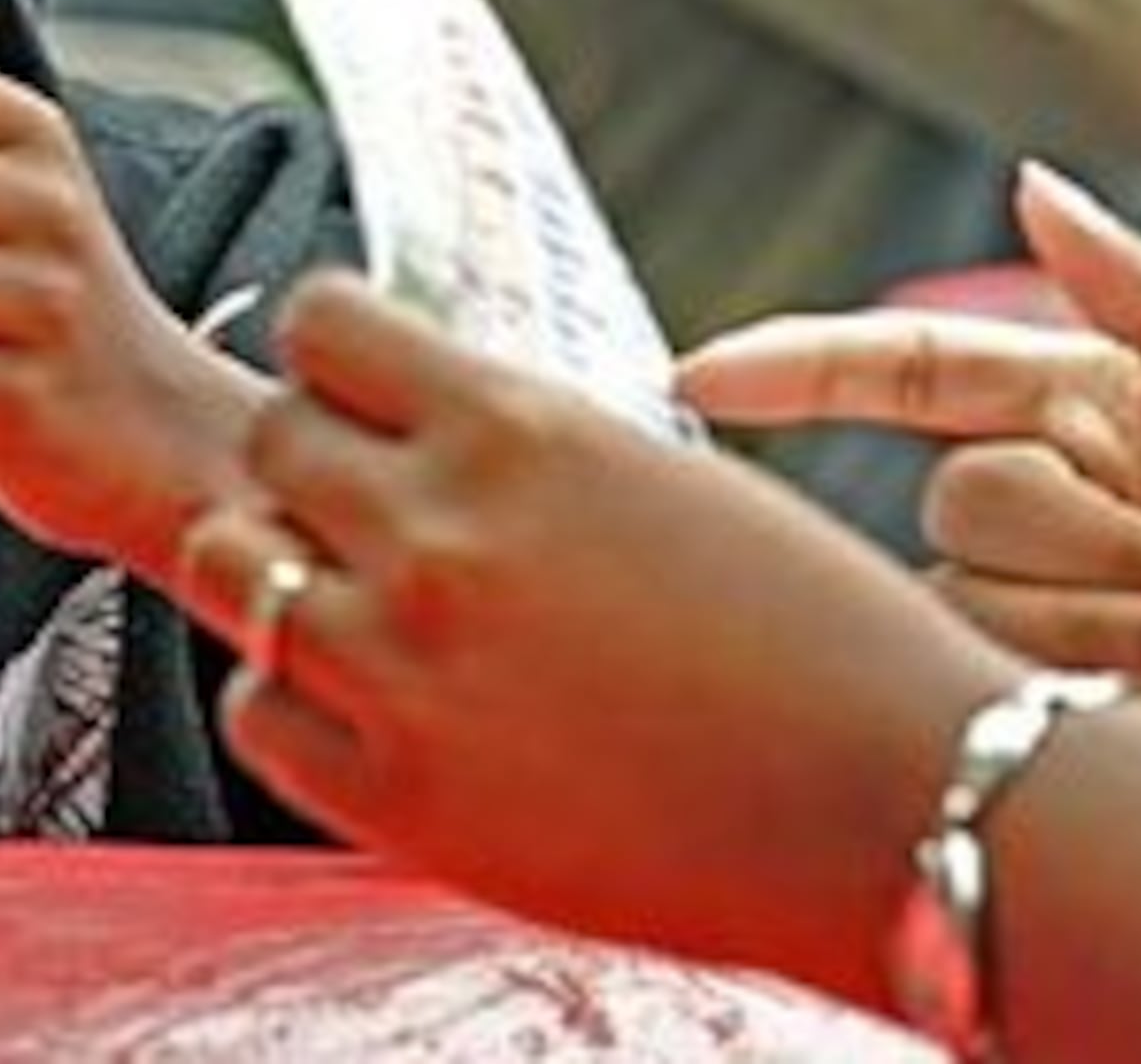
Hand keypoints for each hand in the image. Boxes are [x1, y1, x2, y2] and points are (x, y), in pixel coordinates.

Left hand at [178, 274, 1011, 1001]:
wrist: (908, 815)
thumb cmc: (824, 645)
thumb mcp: (664, 482)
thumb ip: (521, 449)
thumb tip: (417, 419)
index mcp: (518, 430)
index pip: (321, 325)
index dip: (336, 360)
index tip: (364, 396)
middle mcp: (439, 533)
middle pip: (267, 438)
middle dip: (311, 467)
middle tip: (370, 517)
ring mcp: (403, 667)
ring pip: (232, 564)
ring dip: (279, 571)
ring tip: (355, 605)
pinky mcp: (395, 796)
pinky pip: (258, 709)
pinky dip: (294, 702)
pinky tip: (371, 708)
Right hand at [682, 166, 1140, 760]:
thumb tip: (1027, 186)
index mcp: (1136, 409)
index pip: (928, 371)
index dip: (811, 365)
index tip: (704, 375)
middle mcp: (1098, 512)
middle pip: (957, 494)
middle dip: (1077, 532)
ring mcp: (1095, 626)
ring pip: (968, 596)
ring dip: (1096, 613)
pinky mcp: (1105, 732)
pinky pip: (1006, 689)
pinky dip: (1088, 679)